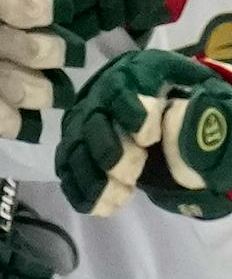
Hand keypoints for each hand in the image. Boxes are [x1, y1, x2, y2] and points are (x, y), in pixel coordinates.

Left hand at [0, 0, 77, 138]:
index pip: (29, 4)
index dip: (38, 12)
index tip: (30, 18)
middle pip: (37, 47)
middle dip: (42, 54)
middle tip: (25, 57)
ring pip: (22, 81)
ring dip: (29, 91)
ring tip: (17, 95)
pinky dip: (2, 120)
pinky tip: (3, 126)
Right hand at [58, 49, 231, 217]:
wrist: (162, 108)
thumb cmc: (189, 100)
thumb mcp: (207, 97)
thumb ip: (209, 110)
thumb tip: (205, 129)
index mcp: (141, 71)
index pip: (126, 83)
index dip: (131, 111)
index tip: (148, 139)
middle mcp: (104, 92)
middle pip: (93, 118)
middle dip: (108, 149)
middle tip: (130, 172)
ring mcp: (85, 120)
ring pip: (75, 147)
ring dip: (92, 176)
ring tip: (120, 197)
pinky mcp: (76, 144)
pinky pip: (68, 168)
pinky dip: (80, 189)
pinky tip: (100, 206)